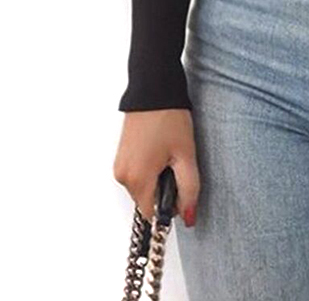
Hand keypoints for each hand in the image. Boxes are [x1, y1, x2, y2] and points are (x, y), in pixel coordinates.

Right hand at [113, 109, 200, 226]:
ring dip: (158, 178)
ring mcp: (119, 165)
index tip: (181, 186)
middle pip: (147, 200)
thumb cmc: (169, 118)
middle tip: (177, 163)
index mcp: (137, 179)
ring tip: (169, 152)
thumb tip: (188, 216)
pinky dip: (150, 169)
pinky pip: (137, 174)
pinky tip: (160, 149)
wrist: (154, 91)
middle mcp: (123, 176)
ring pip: (143, 187)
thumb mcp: (186, 155)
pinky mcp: (121, 157)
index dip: (171, 204)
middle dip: (164, 189)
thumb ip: (189, 189)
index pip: (153, 214)